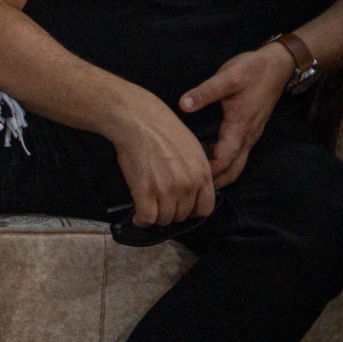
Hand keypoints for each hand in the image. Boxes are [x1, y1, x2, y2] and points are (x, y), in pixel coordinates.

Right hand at [103, 90, 216, 228]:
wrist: (138, 121)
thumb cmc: (161, 128)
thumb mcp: (192, 147)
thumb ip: (196, 170)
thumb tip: (191, 189)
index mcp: (203, 173)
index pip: (205, 209)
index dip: (191, 211)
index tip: (180, 207)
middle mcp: (188, 184)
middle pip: (182, 216)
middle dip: (170, 212)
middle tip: (158, 204)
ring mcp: (167, 189)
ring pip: (164, 219)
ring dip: (155, 216)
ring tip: (147, 207)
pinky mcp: (146, 191)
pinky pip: (146, 218)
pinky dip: (141, 220)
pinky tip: (137, 216)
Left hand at [178, 44, 292, 186]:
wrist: (278, 66)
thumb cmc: (253, 70)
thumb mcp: (228, 77)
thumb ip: (205, 92)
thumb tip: (183, 105)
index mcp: (240, 126)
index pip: (224, 159)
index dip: (208, 171)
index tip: (188, 175)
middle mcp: (248, 136)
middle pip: (232, 170)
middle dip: (214, 181)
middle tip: (190, 185)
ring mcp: (250, 135)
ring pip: (236, 164)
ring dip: (219, 172)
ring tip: (194, 174)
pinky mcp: (250, 130)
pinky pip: (237, 154)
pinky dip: (223, 161)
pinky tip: (204, 156)